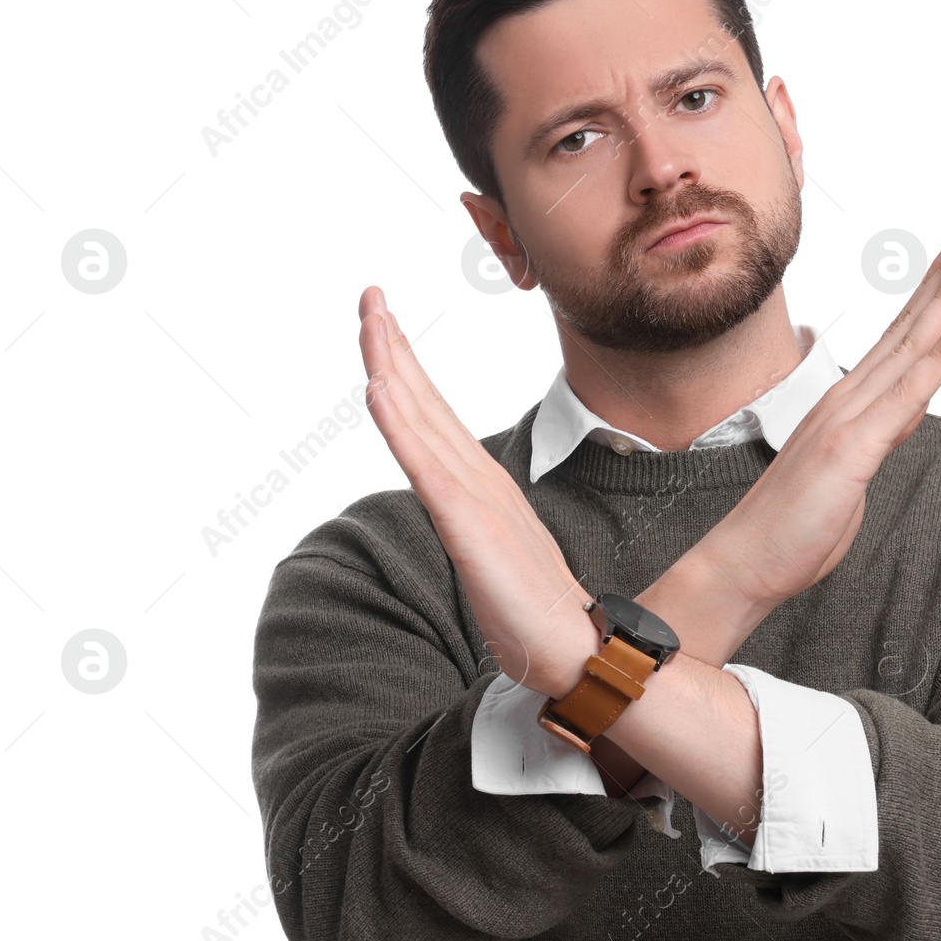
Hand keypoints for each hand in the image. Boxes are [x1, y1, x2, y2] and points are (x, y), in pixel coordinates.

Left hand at [358, 287, 597, 700]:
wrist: (571, 647)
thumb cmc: (531, 605)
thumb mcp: (490, 548)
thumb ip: (472, 516)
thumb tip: (453, 502)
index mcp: (478, 480)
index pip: (431, 411)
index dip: (404, 362)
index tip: (383, 319)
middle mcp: (475, 476)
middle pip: (422, 399)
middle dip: (392, 344)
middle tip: (369, 294)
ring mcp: (472, 497)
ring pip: (420, 419)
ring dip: (391, 365)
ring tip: (371, 320)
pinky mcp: (468, 525)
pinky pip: (426, 467)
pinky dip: (400, 424)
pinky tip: (379, 389)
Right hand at [683, 219, 940, 621]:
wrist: (743, 560)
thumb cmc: (789, 528)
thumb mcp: (846, 477)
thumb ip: (873, 443)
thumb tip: (895, 424)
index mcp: (847, 405)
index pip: (900, 339)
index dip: (931, 295)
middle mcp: (848, 399)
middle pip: (909, 325)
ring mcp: (849, 418)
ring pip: (911, 344)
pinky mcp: (853, 448)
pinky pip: (907, 394)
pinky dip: (938, 355)